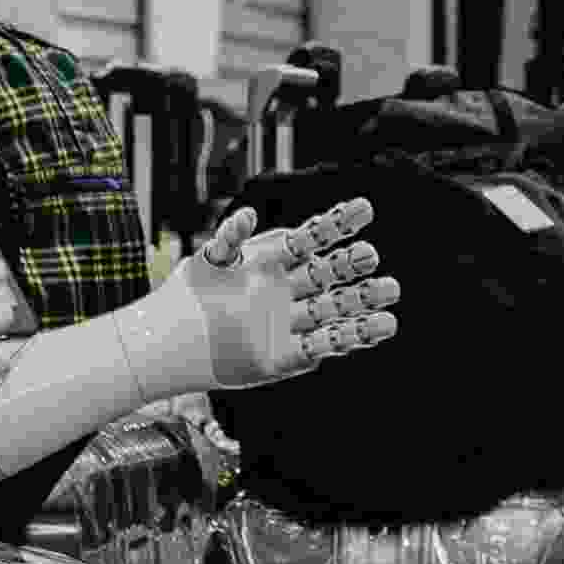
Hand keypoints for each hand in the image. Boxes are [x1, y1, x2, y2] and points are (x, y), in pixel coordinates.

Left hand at [175, 197, 398, 391]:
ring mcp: (292, 321)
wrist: (172, 340)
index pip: (313, 237)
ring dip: (363, 301)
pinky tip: (382, 326)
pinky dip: (352, 336)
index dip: (338, 222)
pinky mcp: (289, 355)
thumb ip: (230, 237)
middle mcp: (290, 288)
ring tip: (391, 291)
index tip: (364, 208)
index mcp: (275, 259)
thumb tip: (247, 214)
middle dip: (351, 264)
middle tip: (371, 256)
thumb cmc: (191, 293)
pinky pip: (326, 344)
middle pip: (329, 273)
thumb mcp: (208, 261)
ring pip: (335, 308)